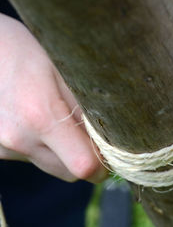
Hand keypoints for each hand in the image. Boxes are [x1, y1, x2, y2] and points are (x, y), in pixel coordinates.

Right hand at [0, 14, 106, 182]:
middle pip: (68, 172)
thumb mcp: (68, 74)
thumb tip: (108, 143)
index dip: (101, 166)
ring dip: (63, 153)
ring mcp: (3, 146)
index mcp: (42, 118)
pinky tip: (38, 119)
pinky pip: (32, 158)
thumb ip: (88, 112)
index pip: (82, 166)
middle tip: (90, 133)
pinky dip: (43, 146)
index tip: (109, 156)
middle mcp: (19, 138)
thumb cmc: (32, 54)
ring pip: (51, 166)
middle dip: (85, 159)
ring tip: (59, 118)